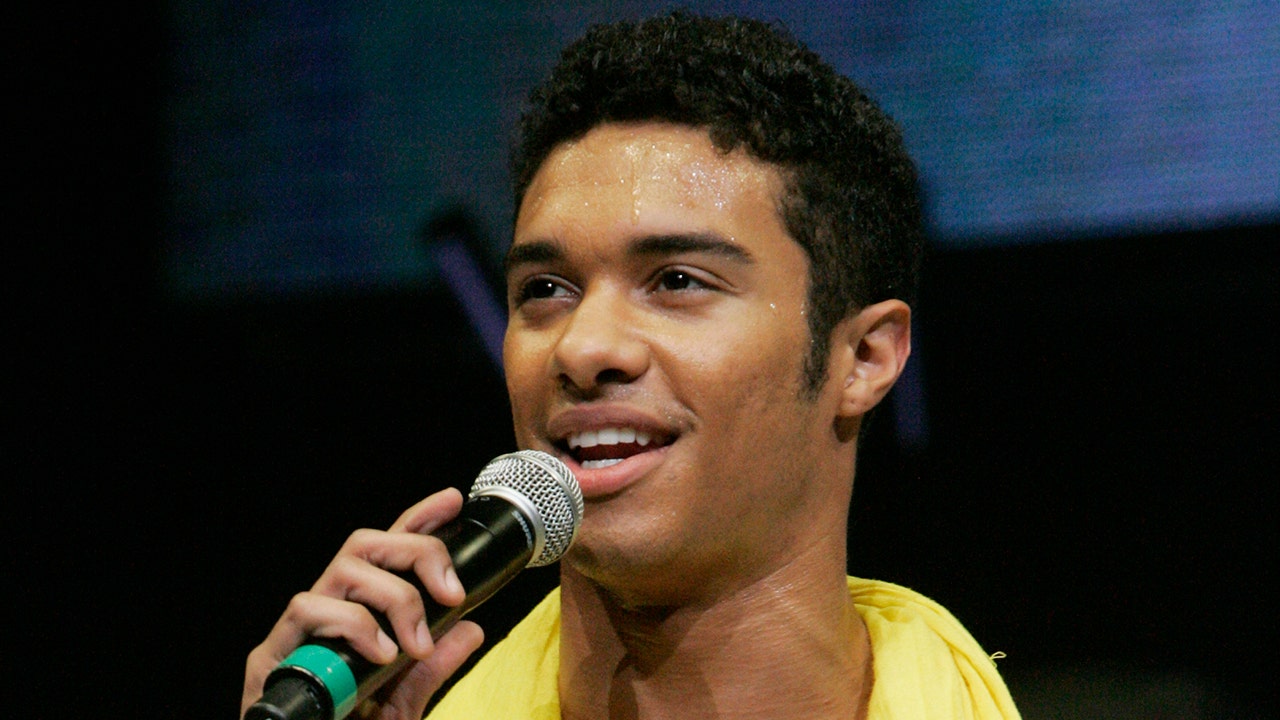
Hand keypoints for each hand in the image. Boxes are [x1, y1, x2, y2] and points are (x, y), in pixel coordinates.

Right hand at [242, 488, 485, 719]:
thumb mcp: (403, 703)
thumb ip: (431, 668)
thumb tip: (471, 629)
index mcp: (357, 617)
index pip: (385, 553)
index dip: (417, 521)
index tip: (450, 501)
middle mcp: (325, 614)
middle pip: (364, 544)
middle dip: (417, 553)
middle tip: (451, 594)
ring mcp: (296, 632)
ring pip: (343, 569)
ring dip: (392, 597)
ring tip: (412, 644)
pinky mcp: (268, 654)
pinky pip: (307, 609)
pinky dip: (352, 624)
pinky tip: (379, 654)